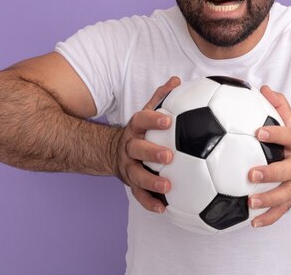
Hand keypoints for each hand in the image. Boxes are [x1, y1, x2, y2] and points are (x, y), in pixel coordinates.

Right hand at [112, 76, 180, 213]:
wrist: (114, 150)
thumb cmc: (142, 130)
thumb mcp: (148, 112)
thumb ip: (161, 97)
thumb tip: (176, 80)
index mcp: (135, 128)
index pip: (142, 120)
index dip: (153, 120)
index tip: (168, 120)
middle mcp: (129, 146)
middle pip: (137, 149)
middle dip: (152, 152)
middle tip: (169, 157)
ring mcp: (128, 166)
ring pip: (136, 174)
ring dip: (151, 182)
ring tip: (167, 187)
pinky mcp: (130, 183)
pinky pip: (138, 195)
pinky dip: (149, 203)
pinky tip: (163, 209)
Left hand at [248, 86, 290, 227]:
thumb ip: (278, 105)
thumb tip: (263, 88)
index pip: (287, 136)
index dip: (274, 134)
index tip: (257, 132)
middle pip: (287, 170)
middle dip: (270, 173)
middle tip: (251, 174)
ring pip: (286, 194)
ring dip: (269, 199)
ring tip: (251, 202)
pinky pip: (282, 210)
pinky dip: (269, 218)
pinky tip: (253, 222)